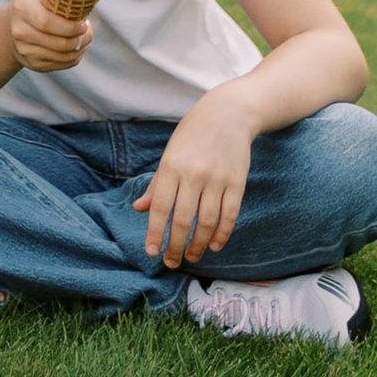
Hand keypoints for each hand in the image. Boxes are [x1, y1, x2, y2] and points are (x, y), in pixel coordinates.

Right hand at [8, 0, 93, 73]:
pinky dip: (74, 58)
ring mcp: (25, 50)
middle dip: (80, 39)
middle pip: (58, 43)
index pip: (46, 22)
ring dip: (80, 48)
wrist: (12, 26)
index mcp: (21, 8)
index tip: (84, 22)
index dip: (69, 26)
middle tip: (88, 30)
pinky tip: (76, 47)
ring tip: (85, 37)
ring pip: (62, 56)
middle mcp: (19, 32)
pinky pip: (61, 65)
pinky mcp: (33, 65)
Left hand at [135, 97, 256, 266]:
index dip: (154, 233)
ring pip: (207, 222)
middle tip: (171, 262)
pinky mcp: (237, 182)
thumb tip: (139, 208)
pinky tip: (214, 245)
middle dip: (175, 246)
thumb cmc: (192, 135)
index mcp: (171, 166)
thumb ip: (156, 184)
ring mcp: (217, 179)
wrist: (228, 113)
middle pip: (183, 220)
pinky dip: (222, 234)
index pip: (160, 207)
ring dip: (198, 245)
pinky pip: (229, 215)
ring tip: (191, 257)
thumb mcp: (169, 153)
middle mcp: (193, 174)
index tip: (151, 252)